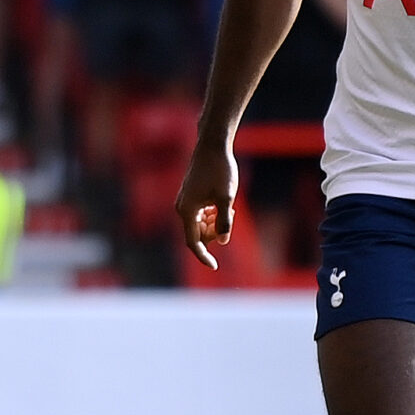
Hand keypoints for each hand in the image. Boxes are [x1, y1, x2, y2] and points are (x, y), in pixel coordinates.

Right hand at [173, 136, 238, 270]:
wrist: (212, 147)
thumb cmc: (220, 170)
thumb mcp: (227, 197)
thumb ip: (224, 220)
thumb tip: (224, 241)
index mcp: (187, 211)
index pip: (193, 242)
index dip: (203, 256)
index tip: (214, 267)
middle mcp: (182, 209)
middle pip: (198, 234)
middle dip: (215, 232)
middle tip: (232, 214)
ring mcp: (185, 202)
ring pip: (200, 225)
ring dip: (215, 222)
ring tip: (230, 207)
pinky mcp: (190, 197)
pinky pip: (200, 215)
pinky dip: (212, 215)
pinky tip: (222, 203)